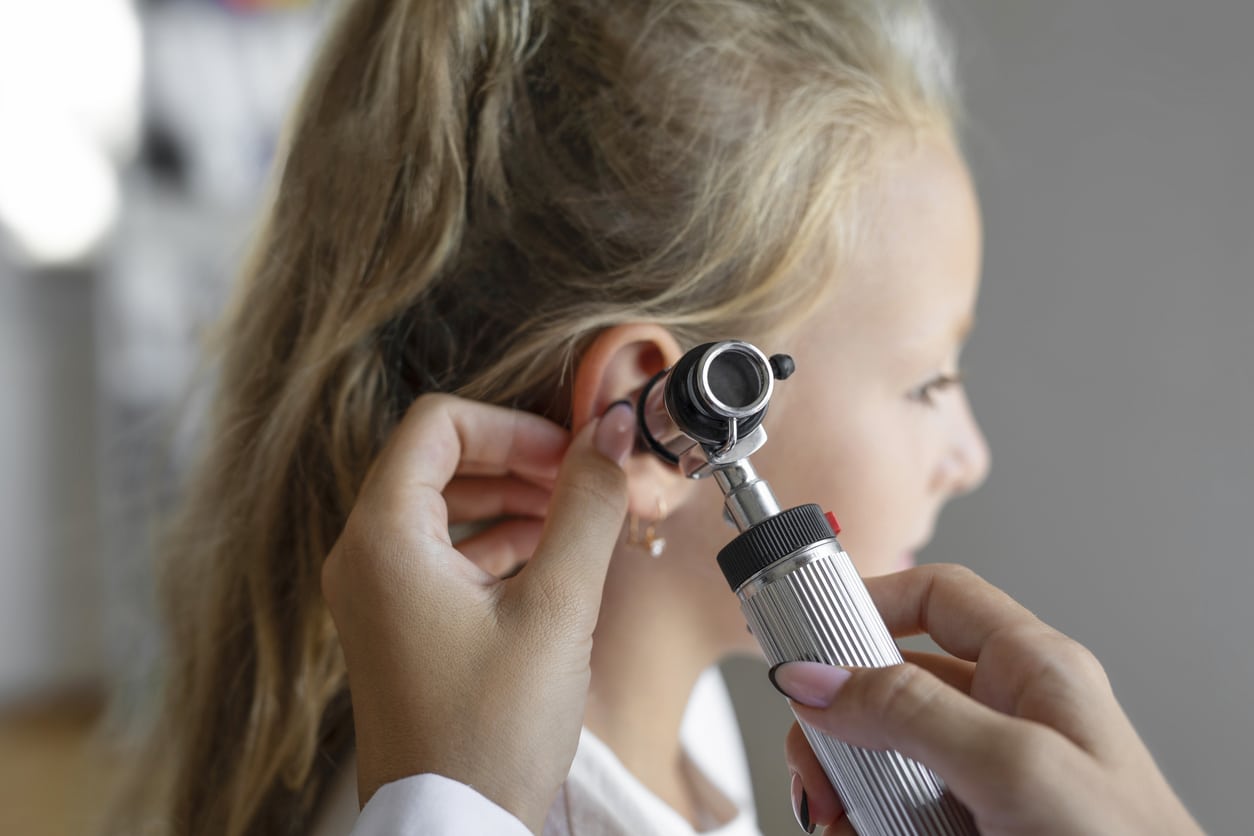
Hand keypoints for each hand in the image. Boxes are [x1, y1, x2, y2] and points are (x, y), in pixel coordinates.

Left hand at [321, 394, 635, 832]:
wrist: (453, 827)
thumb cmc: (490, 734)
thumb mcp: (556, 609)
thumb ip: (586, 508)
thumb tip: (611, 434)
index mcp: (384, 538)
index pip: (439, 425)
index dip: (513, 426)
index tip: (570, 452)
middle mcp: (365, 556)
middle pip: (439, 460)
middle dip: (516, 459)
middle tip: (581, 479)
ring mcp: (375, 591)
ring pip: (442, 505)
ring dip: (510, 498)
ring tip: (574, 516)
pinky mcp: (396, 621)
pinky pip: (441, 551)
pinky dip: (495, 540)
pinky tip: (549, 556)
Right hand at [772, 564, 1201, 834]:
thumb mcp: (1013, 766)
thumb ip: (911, 712)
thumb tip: (817, 677)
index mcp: (1034, 669)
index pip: (937, 597)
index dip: (870, 600)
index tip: (807, 631)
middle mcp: (1008, 714)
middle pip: (892, 682)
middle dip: (839, 717)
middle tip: (813, 755)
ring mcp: (987, 776)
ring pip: (883, 752)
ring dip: (844, 782)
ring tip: (834, 815)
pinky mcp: (971, 826)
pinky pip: (895, 810)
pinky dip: (864, 825)